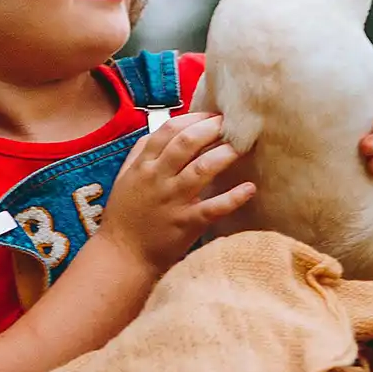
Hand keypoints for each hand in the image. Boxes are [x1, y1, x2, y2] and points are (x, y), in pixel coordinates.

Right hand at [100, 112, 254, 273]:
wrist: (122, 256)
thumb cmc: (125, 216)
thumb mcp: (126, 178)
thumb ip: (141, 152)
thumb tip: (162, 130)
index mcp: (143, 166)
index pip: (169, 130)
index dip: (194, 118)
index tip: (212, 115)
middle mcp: (158, 179)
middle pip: (186, 143)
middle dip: (211, 128)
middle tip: (232, 124)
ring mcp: (173, 201)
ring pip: (201, 170)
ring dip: (224, 155)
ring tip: (241, 147)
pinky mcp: (187, 224)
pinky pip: (213, 208)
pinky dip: (233, 197)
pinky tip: (249, 188)